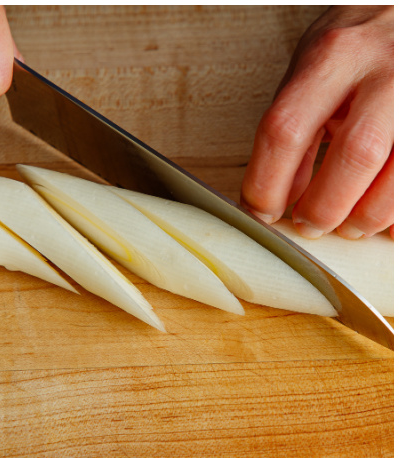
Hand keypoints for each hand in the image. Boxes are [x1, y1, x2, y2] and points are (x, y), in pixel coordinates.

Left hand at [242, 7, 393, 235]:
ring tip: (350, 223)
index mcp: (337, 54)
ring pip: (397, 176)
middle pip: (355, 154)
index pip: (287, 130)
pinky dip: (398, 214)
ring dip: (366, 216)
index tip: (262, 213)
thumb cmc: (361, 42)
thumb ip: (295, 127)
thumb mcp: (316, 66)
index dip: (266, 186)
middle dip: (325, 207)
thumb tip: (282, 196)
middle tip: (310, 224)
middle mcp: (385, 70)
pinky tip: (384, 219)